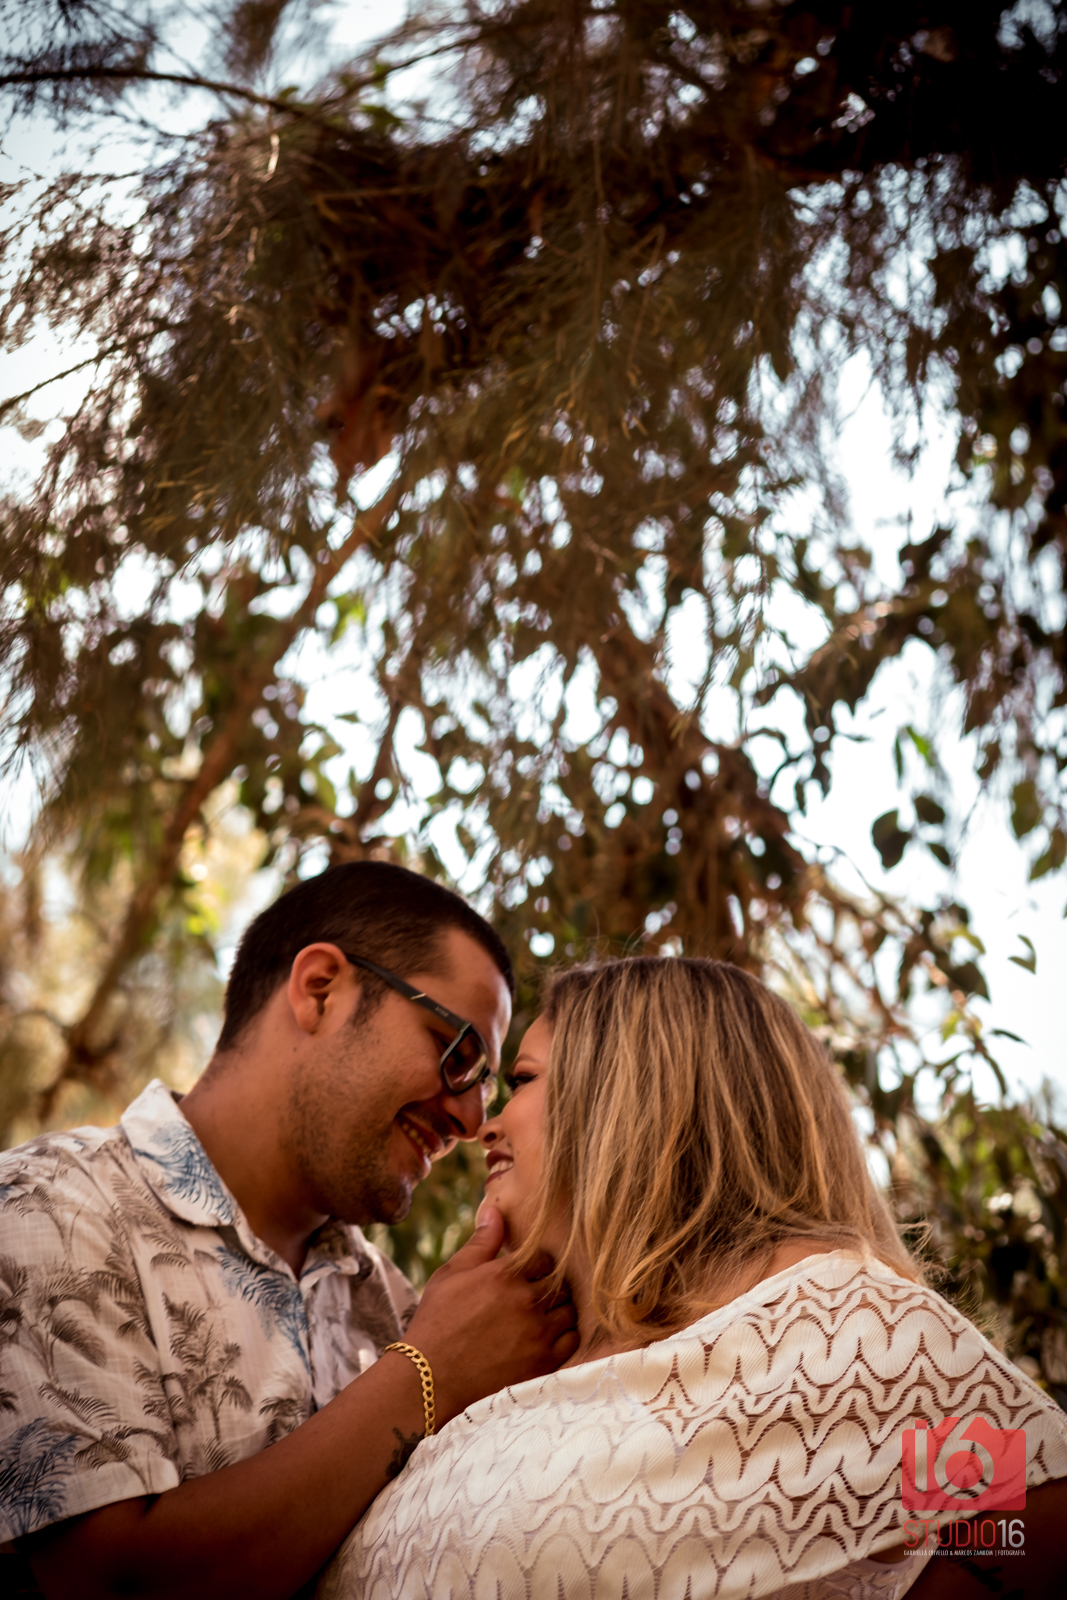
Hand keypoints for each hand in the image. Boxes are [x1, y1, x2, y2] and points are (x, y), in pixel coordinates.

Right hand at [404, 1205, 577, 1423]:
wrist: (431, 1379)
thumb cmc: (436, 1322)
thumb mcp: (451, 1274)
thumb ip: (481, 1242)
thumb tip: (495, 1210)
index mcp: (505, 1275)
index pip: (544, 1258)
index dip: (537, 1265)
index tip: (528, 1274)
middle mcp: (527, 1301)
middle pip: (561, 1283)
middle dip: (551, 1286)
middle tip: (535, 1295)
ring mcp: (538, 1334)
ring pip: (569, 1311)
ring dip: (559, 1310)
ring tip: (540, 1316)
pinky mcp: (543, 1363)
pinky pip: (572, 1341)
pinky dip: (564, 1336)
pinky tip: (546, 1337)